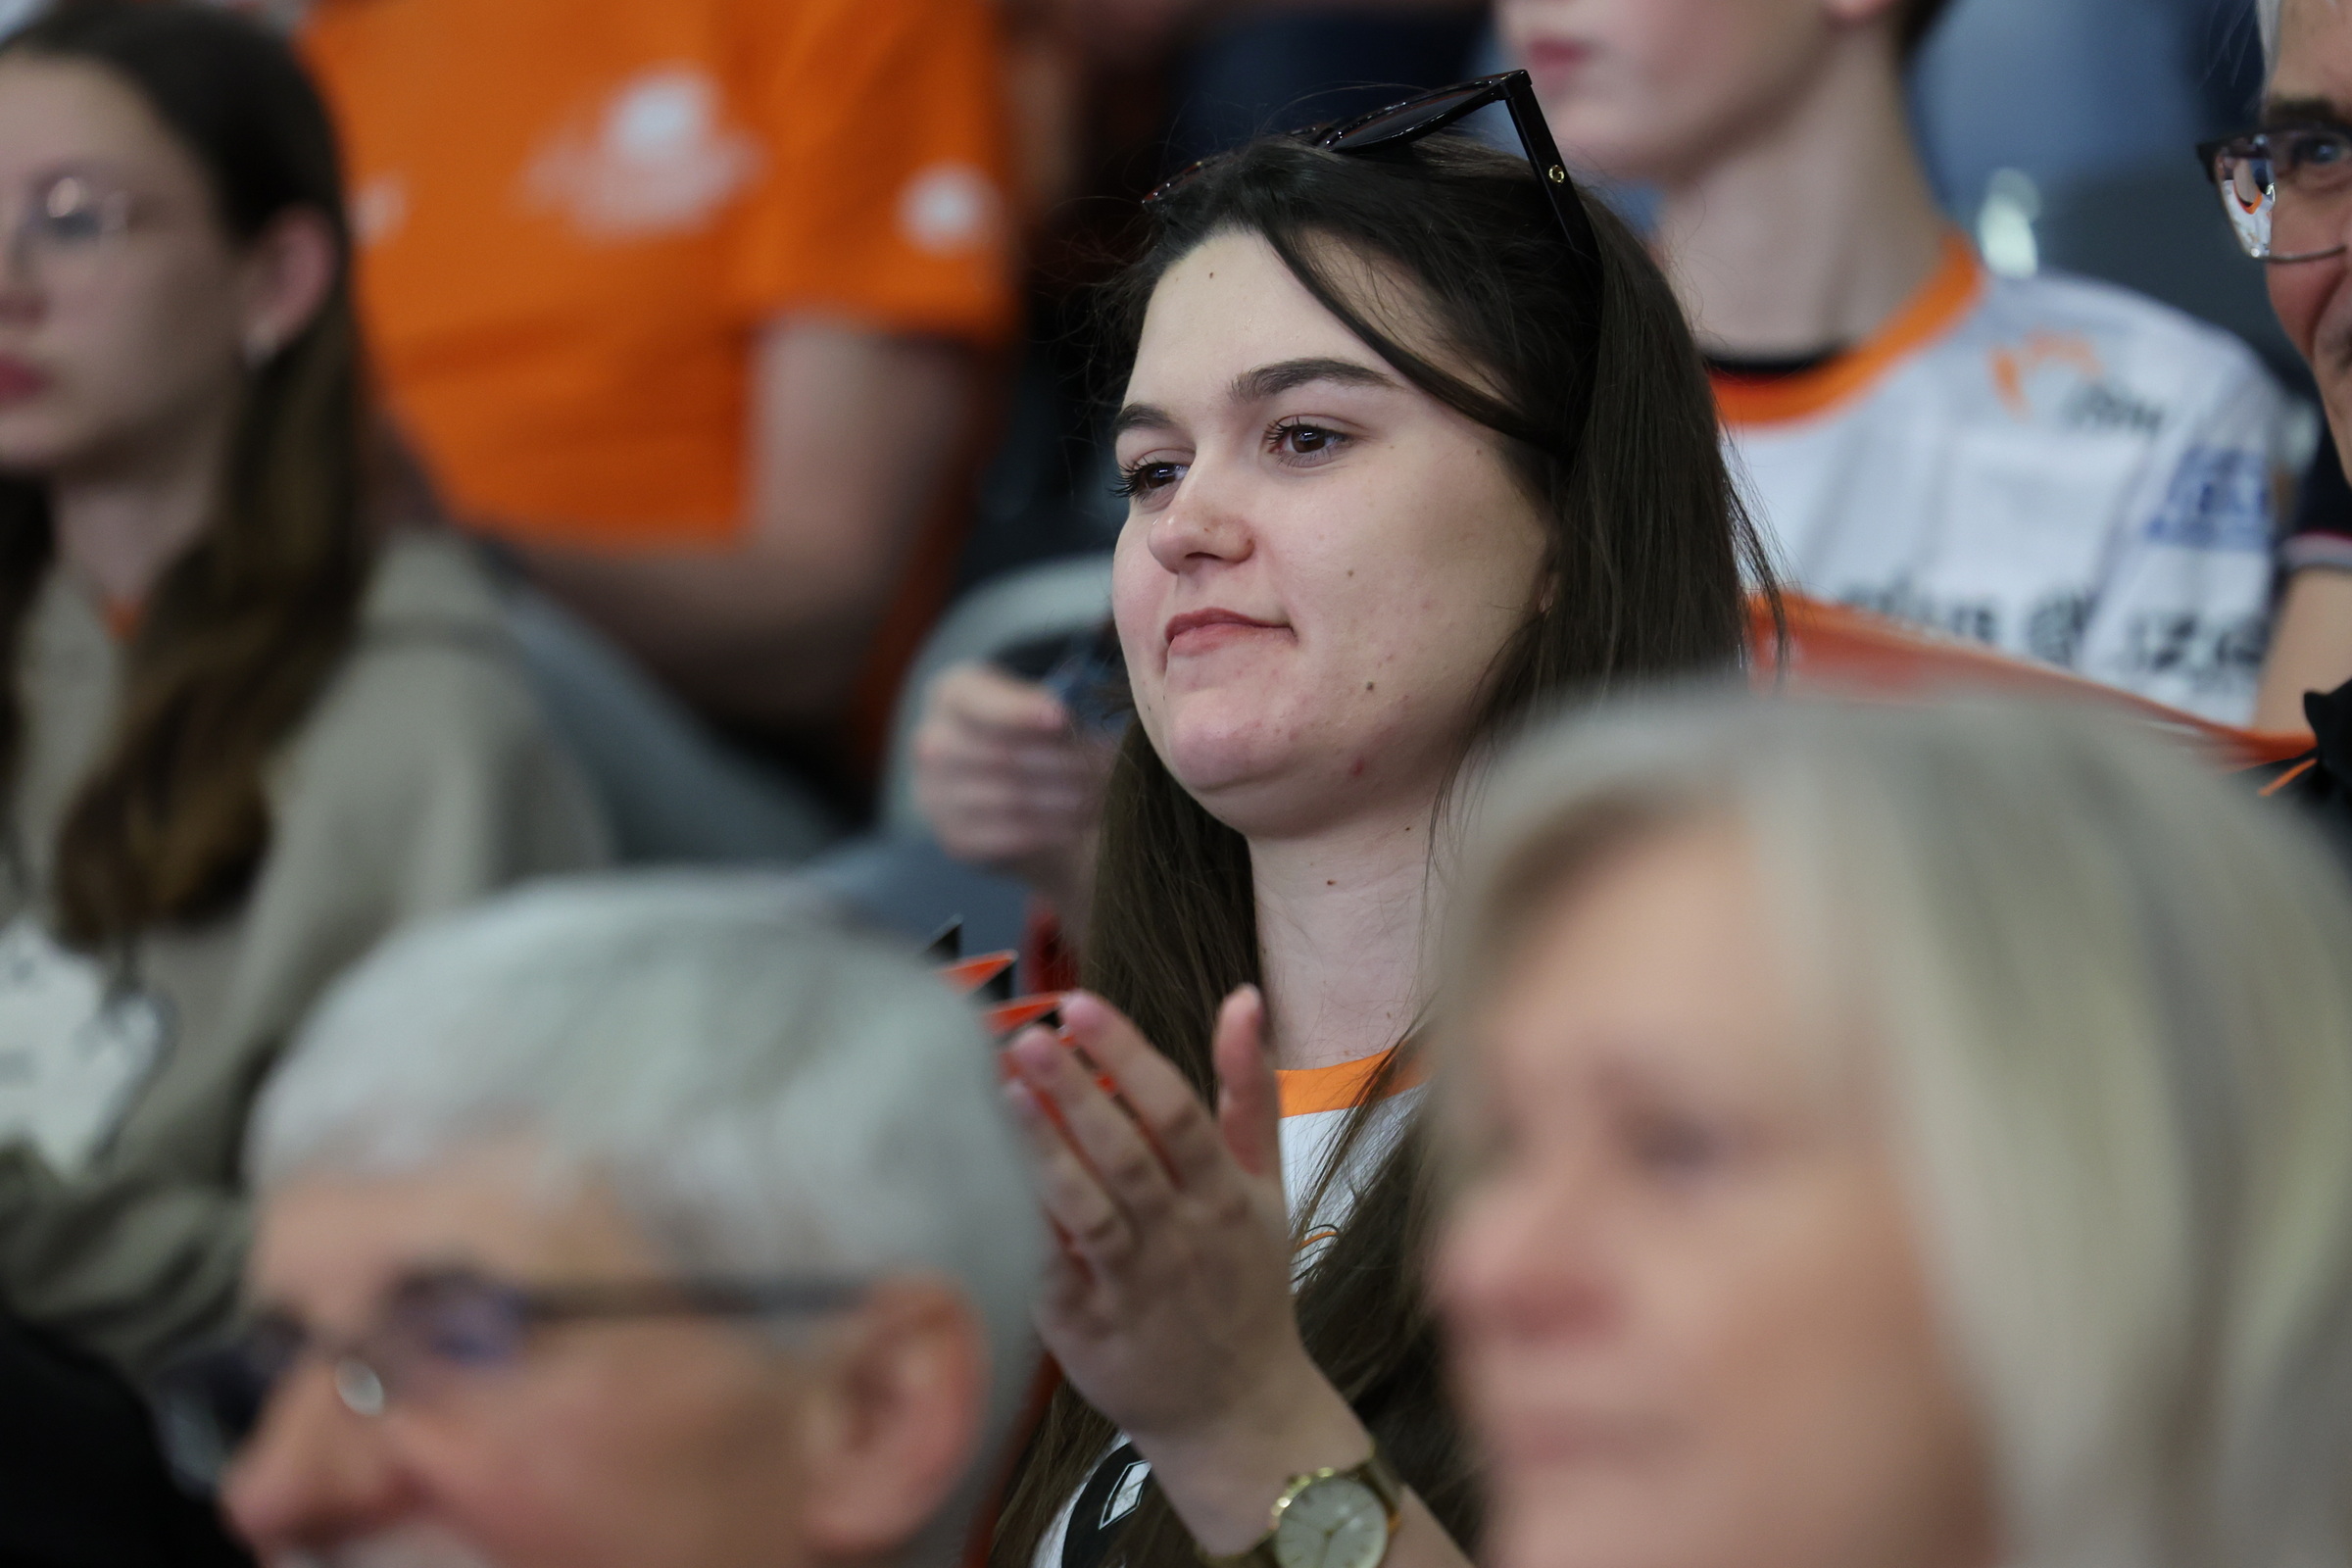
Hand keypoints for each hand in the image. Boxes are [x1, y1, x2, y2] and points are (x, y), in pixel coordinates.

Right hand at [911, 663, 1114, 932]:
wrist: (1010, 789)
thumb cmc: (1034, 733)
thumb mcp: (1040, 707)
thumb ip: (1054, 709)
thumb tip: (1068, 719)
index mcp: (952, 695)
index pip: (978, 703)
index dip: (1020, 711)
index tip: (1062, 719)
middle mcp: (933, 743)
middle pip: (1001, 754)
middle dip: (1063, 762)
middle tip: (1109, 767)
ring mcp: (935, 795)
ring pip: (1010, 799)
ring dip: (1065, 799)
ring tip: (1102, 796)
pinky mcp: (955, 838)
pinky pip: (1008, 836)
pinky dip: (1052, 830)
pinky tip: (1081, 822)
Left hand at [1002, 989, 1370, 1549]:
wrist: (1236, 1411)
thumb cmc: (1246, 1282)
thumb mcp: (1266, 1184)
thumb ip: (1250, 1090)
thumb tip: (1244, 998)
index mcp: (1226, 1198)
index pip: (1177, 1113)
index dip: (1128, 1054)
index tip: (1080, 1005)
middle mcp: (1182, 1239)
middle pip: (1126, 1155)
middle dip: (1075, 1091)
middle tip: (1026, 1036)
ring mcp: (1133, 1287)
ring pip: (1086, 1212)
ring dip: (1044, 1152)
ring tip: (1002, 1095)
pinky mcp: (1087, 1329)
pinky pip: (1049, 1270)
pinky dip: (1023, 1225)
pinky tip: (985, 1173)